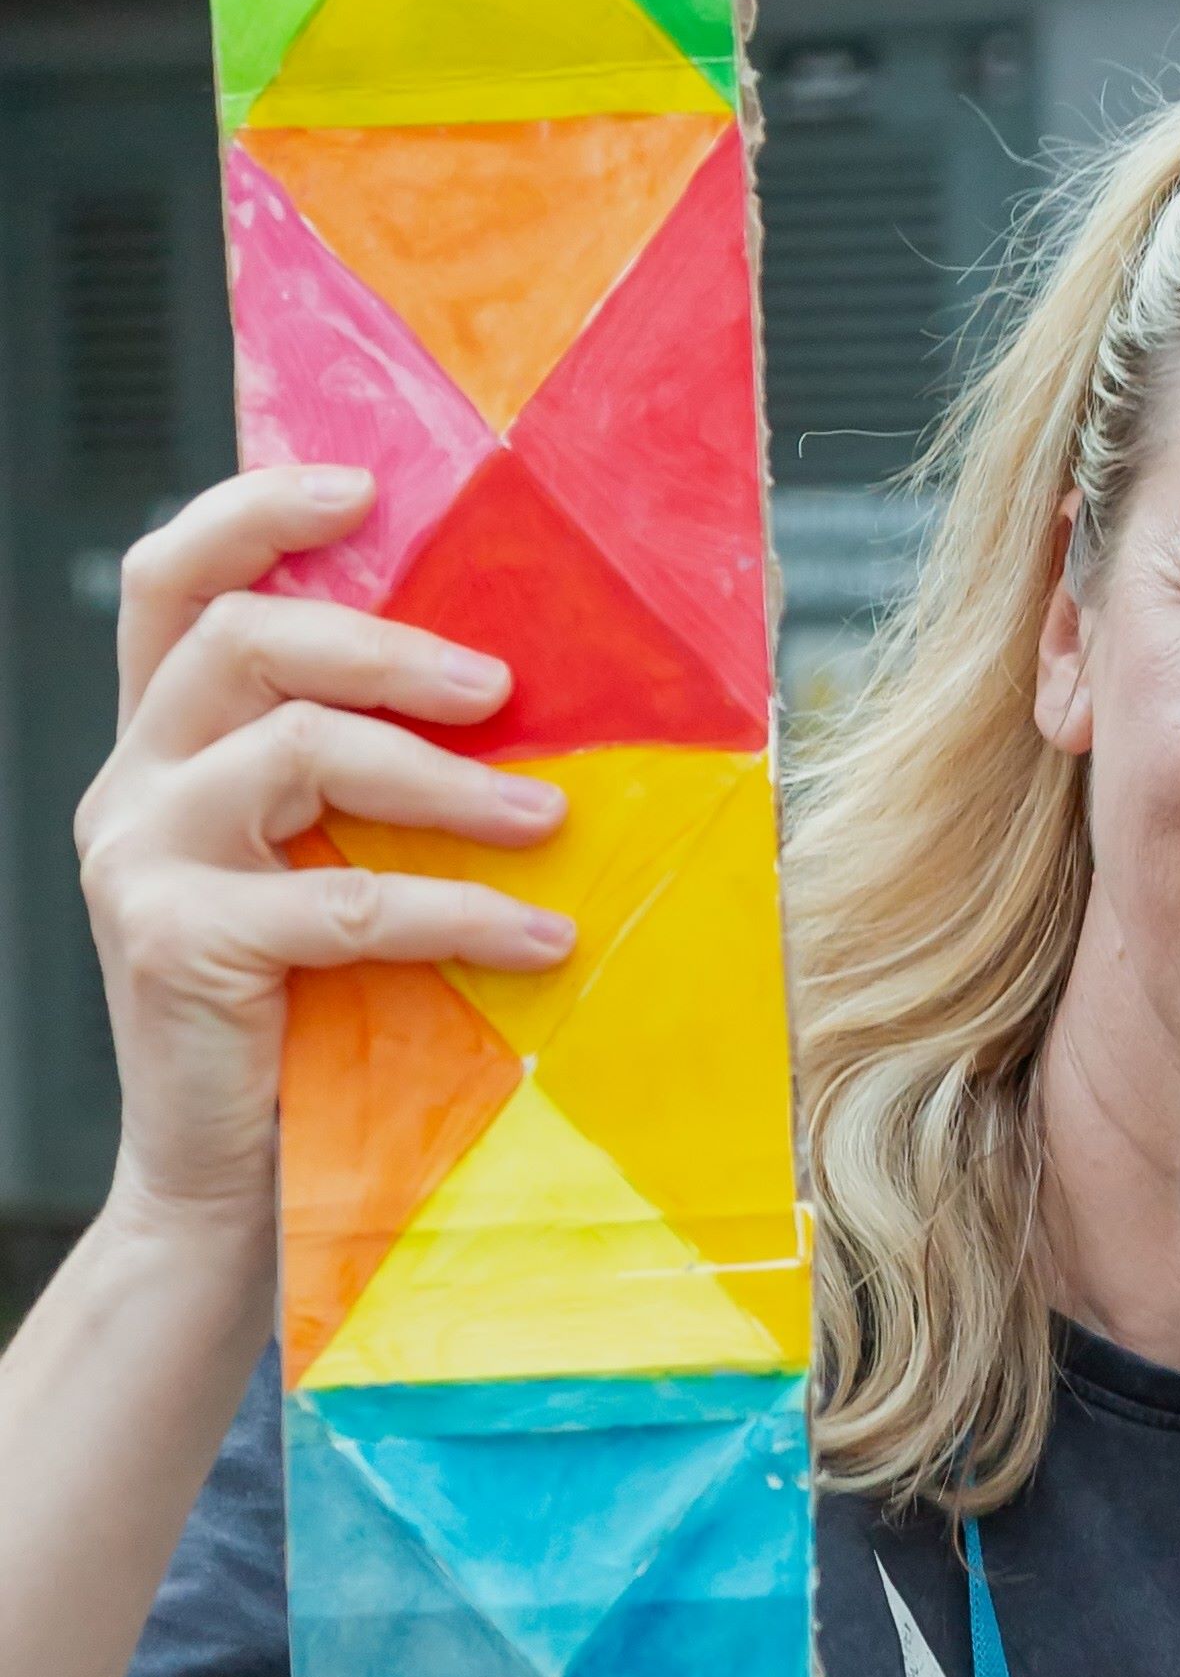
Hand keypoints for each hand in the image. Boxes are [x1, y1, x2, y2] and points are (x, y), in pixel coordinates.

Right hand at [74, 470, 569, 1244]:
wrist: (233, 1187)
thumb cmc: (310, 1024)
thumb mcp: (331, 870)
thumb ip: (368, 783)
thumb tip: (521, 693)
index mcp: (166, 746)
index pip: (176, 583)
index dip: (257, 511)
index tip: (367, 489)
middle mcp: (134, 785)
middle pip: (243, 640)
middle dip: (388, 644)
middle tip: (502, 687)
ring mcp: (141, 860)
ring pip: (297, 749)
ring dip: (444, 777)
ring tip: (548, 817)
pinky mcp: (175, 942)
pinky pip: (344, 896)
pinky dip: (460, 910)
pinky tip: (538, 937)